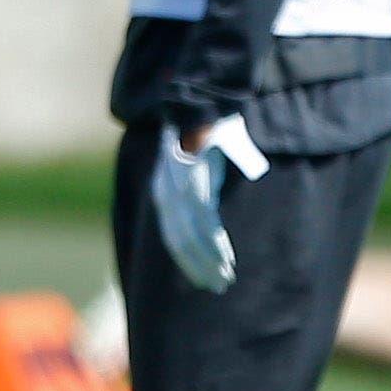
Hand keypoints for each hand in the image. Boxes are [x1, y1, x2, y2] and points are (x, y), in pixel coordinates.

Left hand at [150, 126, 235, 293]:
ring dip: (211, 261)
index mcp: (163, 192)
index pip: (173, 237)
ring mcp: (180, 190)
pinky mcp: (196, 184)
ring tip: (226, 277)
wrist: (203, 105)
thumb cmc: (204, 136)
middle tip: (219, 285)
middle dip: (200, 267)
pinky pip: (205, 223)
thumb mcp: (192, 166)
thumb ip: (195, 193)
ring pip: (193, 238)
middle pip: (181, 242)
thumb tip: (205, 222)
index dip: (189, 261)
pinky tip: (226, 258)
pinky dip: (216, 245)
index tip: (203, 278)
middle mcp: (167, 194)